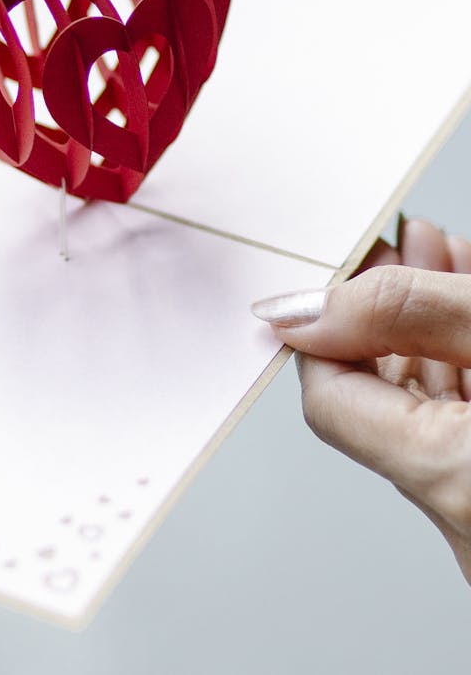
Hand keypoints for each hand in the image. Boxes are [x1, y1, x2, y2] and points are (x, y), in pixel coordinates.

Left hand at [252, 218, 470, 583]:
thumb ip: (409, 312)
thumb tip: (307, 306)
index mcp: (452, 480)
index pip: (329, 396)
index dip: (324, 321)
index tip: (339, 264)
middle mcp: (463, 520)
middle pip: (383, 394)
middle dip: (385, 305)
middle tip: (394, 242)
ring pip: (429, 408)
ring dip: (427, 325)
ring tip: (434, 254)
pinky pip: (462, 425)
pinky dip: (460, 362)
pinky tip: (463, 305)